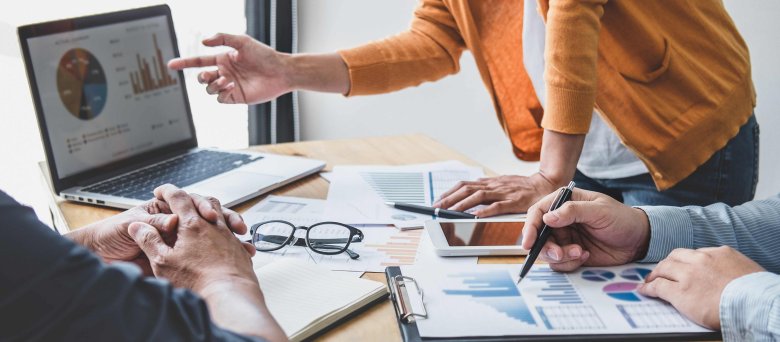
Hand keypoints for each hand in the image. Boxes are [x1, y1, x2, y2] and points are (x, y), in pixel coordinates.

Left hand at [70, 193, 249, 274]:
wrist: (102, 257)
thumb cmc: (111, 235)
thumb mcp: (131, 225)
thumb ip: (155, 222)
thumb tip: (174, 219)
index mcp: (164, 208)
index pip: (191, 202)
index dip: (204, 206)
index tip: (211, 216)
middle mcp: (176, 222)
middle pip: (209, 217)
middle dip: (226, 221)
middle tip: (235, 227)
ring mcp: (181, 239)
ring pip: (214, 235)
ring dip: (231, 239)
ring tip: (244, 245)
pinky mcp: (182, 257)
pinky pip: (209, 254)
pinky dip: (227, 256)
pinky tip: (239, 257)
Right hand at [130, 185, 284, 340]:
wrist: (229, 295)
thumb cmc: (196, 280)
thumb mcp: (163, 261)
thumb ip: (149, 240)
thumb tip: (136, 226)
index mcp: (192, 224)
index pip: (178, 197)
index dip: (167, 191)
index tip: (161, 190)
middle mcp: (214, 225)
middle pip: (205, 201)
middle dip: (192, 199)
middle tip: (184, 201)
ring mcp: (229, 236)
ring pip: (222, 214)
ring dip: (213, 212)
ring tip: (207, 216)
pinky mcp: (238, 249)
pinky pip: (233, 232)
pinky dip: (226, 229)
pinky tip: (224, 239)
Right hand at [169, 33, 291, 103]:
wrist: (280, 72)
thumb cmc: (264, 55)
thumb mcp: (242, 41)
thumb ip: (222, 39)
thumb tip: (203, 42)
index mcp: (223, 59)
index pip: (199, 62)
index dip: (184, 63)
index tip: (170, 65)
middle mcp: (224, 73)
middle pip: (202, 77)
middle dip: (202, 77)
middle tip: (209, 75)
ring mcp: (230, 86)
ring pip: (209, 89)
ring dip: (213, 84)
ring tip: (226, 79)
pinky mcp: (236, 97)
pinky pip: (220, 98)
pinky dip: (221, 92)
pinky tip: (231, 86)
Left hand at [433, 173, 559, 216]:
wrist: (546, 184)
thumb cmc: (523, 187)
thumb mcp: (502, 184)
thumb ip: (487, 189)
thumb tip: (469, 194)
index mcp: (490, 182)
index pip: (464, 185)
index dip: (449, 192)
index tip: (437, 201)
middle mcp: (494, 185)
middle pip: (467, 189)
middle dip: (449, 199)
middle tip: (436, 208)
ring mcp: (504, 192)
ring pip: (478, 196)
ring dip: (462, 205)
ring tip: (449, 212)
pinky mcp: (514, 201)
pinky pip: (497, 206)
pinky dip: (485, 211)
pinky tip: (474, 216)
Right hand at [521, 188, 650, 270]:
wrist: (638, 240)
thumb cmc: (621, 218)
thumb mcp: (599, 210)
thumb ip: (573, 211)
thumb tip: (548, 217)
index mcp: (564, 203)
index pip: (538, 212)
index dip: (530, 227)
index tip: (529, 243)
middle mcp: (560, 221)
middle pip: (538, 236)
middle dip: (546, 248)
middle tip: (561, 254)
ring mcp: (565, 238)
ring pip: (547, 252)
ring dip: (561, 257)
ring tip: (581, 253)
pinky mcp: (571, 254)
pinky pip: (559, 263)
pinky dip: (570, 263)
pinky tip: (586, 256)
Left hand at [638, 246, 764, 328]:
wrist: (754, 302)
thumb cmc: (756, 291)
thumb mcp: (746, 269)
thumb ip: (731, 267)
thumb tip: (728, 273)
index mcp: (719, 253)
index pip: (695, 253)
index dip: (685, 260)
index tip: (682, 265)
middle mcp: (701, 260)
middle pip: (675, 257)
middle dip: (667, 264)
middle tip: (661, 270)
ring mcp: (688, 275)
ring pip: (664, 269)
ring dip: (655, 274)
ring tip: (650, 280)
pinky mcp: (680, 292)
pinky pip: (658, 287)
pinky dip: (649, 288)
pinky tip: (645, 290)